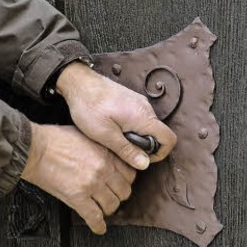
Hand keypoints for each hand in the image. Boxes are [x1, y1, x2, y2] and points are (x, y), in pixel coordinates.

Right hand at [21, 123, 135, 234]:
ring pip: (112, 206)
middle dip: (118, 195)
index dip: (125, 180)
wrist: (35, 149)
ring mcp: (91, 185)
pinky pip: (94, 217)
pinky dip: (98, 225)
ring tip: (101, 207)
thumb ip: (102, 146)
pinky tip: (98, 226)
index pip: (130, 173)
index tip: (120, 182)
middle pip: (123, 191)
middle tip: (110, 195)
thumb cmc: (54, 139)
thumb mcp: (86, 134)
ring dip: (107, 209)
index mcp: (106, 153)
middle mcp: (102, 169)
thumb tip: (110, 154)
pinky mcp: (77, 198)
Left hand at [55, 61, 176, 170]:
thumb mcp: (105, 135)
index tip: (140, 157)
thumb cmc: (89, 107)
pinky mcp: (130, 99)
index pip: (169, 139)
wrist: (78, 82)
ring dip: (136, 136)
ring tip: (113, 137)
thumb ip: (127, 150)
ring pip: (147, 126)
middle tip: (121, 148)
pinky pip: (138, 118)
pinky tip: (111, 128)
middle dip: (144, 146)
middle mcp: (145, 107)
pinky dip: (130, 127)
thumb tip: (144, 165)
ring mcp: (138, 102)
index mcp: (143, 117)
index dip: (160, 154)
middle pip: (158, 133)